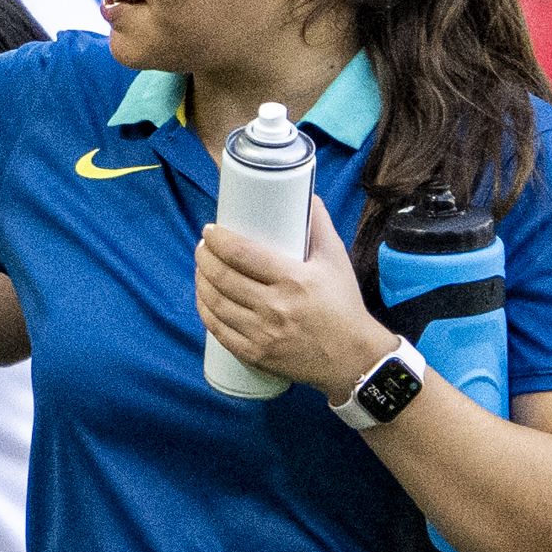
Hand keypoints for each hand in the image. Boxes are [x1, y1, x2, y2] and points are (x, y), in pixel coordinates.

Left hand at [193, 190, 394, 395]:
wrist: (350, 356)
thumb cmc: (342, 304)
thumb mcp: (336, 259)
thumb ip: (320, 225)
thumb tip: (306, 194)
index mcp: (294, 279)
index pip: (243, 254)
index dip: (219, 240)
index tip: (210, 231)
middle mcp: (274, 306)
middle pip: (223, 277)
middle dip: (204, 258)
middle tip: (202, 247)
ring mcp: (261, 333)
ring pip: (215, 303)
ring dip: (201, 282)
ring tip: (200, 268)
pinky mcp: (254, 354)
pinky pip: (218, 331)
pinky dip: (205, 311)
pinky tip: (203, 298)